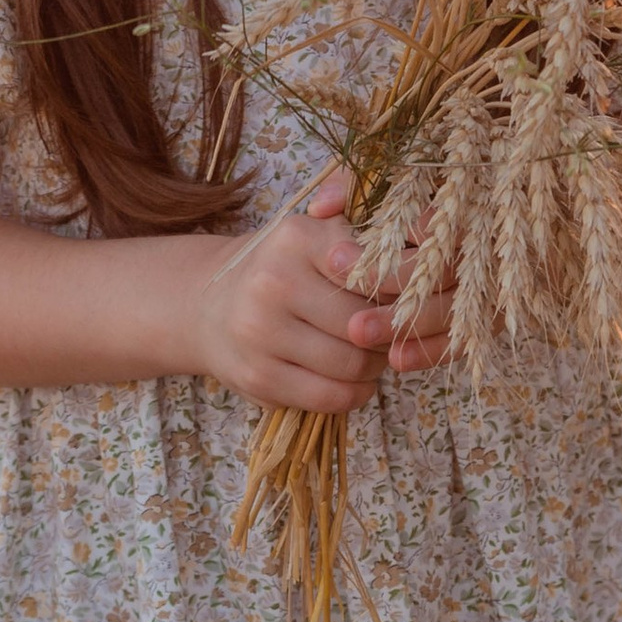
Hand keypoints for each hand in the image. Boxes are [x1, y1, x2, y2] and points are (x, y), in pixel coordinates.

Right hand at [179, 175, 452, 412]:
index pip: (372, 270)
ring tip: (373, 355)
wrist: (205, 306)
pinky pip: (331, 396)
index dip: (400, 290)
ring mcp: (261, 332)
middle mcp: (274, 280)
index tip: (405, 296)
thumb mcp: (311, 234)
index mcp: (296, 237)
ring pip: (353, 363)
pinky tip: (353, 380)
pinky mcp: (258, 377)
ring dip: (374, 366)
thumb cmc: (279, 268)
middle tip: (393, 333)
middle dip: (390, 334)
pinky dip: (354, 392)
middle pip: (367, 321)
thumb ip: (360, 225)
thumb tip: (416, 226)